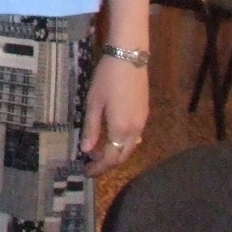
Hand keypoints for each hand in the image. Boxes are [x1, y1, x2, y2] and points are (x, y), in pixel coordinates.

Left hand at [82, 53, 148, 175]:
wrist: (130, 58)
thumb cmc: (107, 78)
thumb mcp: (93, 103)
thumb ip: (91, 128)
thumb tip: (86, 150)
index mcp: (121, 129)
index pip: (110, 158)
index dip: (98, 168)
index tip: (86, 172)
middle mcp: (136, 130)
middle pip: (123, 156)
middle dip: (107, 164)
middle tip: (91, 167)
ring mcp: (143, 122)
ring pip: (130, 148)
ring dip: (116, 154)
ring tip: (98, 154)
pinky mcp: (144, 114)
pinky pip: (135, 137)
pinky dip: (123, 144)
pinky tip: (112, 139)